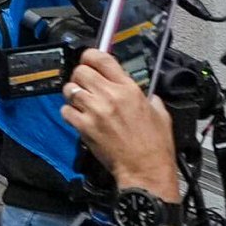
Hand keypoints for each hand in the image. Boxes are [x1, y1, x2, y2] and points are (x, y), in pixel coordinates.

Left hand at [58, 49, 183, 200]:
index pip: (102, 59)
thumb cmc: (155, 146)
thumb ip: (149, 97)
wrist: (146, 169)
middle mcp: (110, 96)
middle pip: (81, 71)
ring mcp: (95, 111)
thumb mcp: (160, 113)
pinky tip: (78, 117)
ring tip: (81, 101)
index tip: (89, 59)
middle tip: (85, 84)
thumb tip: (143, 93)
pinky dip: (69, 112)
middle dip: (81, 75)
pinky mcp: (85, 127)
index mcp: (129, 89)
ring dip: (73, 93)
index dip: (91, 55)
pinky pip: (65, 111)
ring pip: (70, 89)